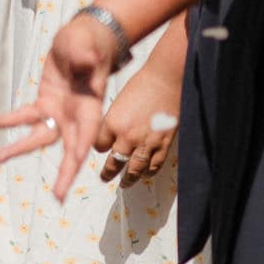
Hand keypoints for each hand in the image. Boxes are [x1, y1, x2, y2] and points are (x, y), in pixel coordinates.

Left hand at [0, 13, 124, 193]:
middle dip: (65, 173)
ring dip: (20, 149)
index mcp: (90, 106)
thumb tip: (89, 60)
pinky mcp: (44, 104)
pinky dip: (4, 121)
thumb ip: (87, 55)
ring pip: (40, 137)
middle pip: (69, 148)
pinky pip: (23, 116)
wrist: (84, 38)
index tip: (74, 168)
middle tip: (58, 197)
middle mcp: (76, 115)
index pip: (87, 134)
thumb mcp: (86, 46)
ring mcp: (59, 112)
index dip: (80, 153)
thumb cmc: (89, 42)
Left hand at [91, 53, 179, 186]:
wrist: (166, 80)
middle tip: (104, 177)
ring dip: (128, 179)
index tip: (100, 150)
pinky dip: (148, 173)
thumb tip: (109, 135)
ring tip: (124, 184)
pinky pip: (154, 165)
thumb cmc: (141, 85)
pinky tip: (145, 175)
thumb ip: (112, 121)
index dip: (98, 148)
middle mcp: (127, 136)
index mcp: (112, 123)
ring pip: (134, 169)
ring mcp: (146, 142)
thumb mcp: (117, 103)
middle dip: (108, 172)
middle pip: (114, 162)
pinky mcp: (163, 144)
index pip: (98, 146)